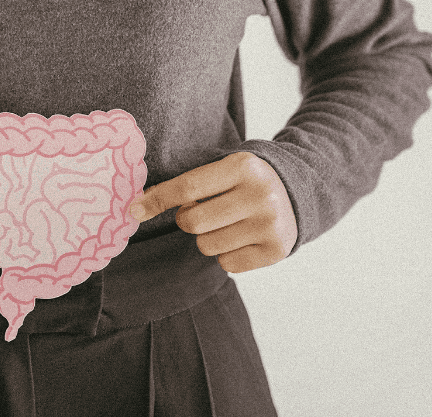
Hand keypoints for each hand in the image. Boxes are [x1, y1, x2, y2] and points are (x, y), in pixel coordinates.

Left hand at [128, 152, 296, 272]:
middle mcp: (260, 194)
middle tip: (202, 212)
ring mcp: (270, 224)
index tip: (133, 210)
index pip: (187, 187)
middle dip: (187, 220)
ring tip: (227, 223)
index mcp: (242, 166)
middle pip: (193, 222)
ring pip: (207, 246)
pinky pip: (227, 264)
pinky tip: (243, 238)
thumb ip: (188, 183)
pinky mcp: (277, 250)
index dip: (157, 200)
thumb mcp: (224, 168)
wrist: (298, 191)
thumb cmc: (245, 181)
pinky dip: (227, 254)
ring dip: (208, 238)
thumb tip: (139, 204)